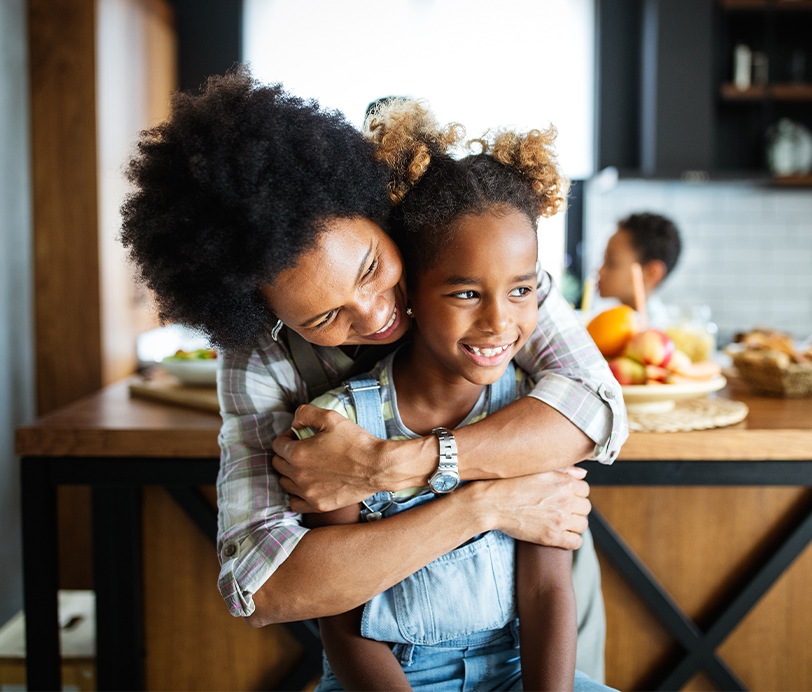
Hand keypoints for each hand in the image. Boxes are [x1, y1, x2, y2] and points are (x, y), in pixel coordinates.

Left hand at [271, 405, 390, 512]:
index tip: (299, 436)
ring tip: (306, 466)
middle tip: (303, 449)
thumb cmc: (356, 441)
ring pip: (284, 483)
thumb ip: (305, 414)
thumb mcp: (331, 417)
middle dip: (286, 454)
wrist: (377, 466)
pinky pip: (294, 503)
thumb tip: (294, 423)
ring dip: (290, 473)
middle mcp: (298, 476)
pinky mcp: (318, 505)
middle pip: (278, 464)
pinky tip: (307, 485)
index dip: (287, 437)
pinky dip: (296, 493)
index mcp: (298, 454)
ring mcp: (308, 493)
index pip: (277, 445)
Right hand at [477, 467, 590, 549]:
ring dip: (573, 524)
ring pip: (582, 525)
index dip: (575, 493)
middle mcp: (566, 500)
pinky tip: (560, 535)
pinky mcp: (552, 536)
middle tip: (561, 509)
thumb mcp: (537, 470)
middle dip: (575, 508)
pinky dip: (570, 539)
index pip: (585, 489)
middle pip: (585, 508)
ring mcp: (560, 519)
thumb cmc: (510, 483)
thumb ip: (564, 470)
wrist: (491, 503)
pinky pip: (576, 542)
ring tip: (559, 522)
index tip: (565, 496)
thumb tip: (583, 474)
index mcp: (564, 482)